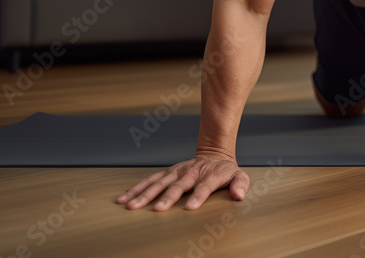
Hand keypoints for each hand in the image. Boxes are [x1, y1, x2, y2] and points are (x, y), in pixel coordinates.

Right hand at [115, 149, 249, 210]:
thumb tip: (239, 195)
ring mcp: (176, 172)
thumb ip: (240, 184)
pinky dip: (136, 188)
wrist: (214, 153)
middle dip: (167, 197)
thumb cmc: (225, 170)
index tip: (190, 207)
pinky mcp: (166, 173)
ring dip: (145, 194)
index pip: (204, 186)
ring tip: (130, 205)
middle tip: (158, 210)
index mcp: (209, 175)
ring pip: (158, 182)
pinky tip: (124, 198)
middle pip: (178, 185)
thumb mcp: (238, 175)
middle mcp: (190, 173)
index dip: (198, 196)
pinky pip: (149, 180)